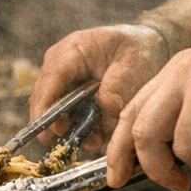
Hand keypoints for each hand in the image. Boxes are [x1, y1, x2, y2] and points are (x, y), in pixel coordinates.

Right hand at [29, 24, 169, 149]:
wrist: (146, 49)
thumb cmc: (138, 51)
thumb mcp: (134, 65)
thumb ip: (118, 87)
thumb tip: (105, 107)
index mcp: (74, 50)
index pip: (52, 77)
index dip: (48, 104)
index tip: (55, 128)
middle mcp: (61, 65)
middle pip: (44, 96)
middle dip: (53, 122)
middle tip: (67, 139)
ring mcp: (63, 81)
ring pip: (52, 109)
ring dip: (69, 128)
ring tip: (92, 141)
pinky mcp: (70, 96)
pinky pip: (66, 115)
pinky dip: (79, 129)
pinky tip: (95, 138)